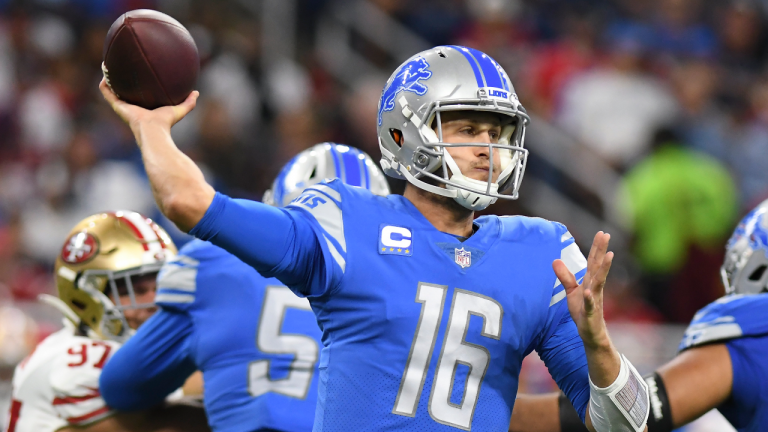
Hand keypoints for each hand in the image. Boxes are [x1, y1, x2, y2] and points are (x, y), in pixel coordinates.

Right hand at [99, 74, 198, 136]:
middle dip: (120, 80)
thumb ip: (189, 102)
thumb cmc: (166, 123)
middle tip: (119, 66)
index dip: (137, 85)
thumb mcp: (179, 109)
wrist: (154, 130)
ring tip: (107, 65)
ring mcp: (123, 106)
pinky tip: (105, 71)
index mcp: (144, 107)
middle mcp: (131, 106)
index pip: (139, 95)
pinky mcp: (117, 106)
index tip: (136, 73)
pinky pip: (107, 93)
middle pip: (123, 91)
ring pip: (112, 90)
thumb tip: (196, 92)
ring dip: (108, 78)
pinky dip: (104, 83)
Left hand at [553, 231, 612, 349]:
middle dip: (602, 251)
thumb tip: (555, 260)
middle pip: (598, 267)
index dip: (597, 247)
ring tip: (608, 256)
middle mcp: (594, 288)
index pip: (593, 261)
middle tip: (606, 235)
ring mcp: (594, 300)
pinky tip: (588, 292)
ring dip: (604, 269)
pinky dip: (589, 298)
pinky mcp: (590, 313)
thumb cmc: (582, 310)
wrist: (590, 333)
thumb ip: (565, 276)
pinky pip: (590, 305)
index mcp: (590, 281)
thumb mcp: (571, 291)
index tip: (602, 233)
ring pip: (599, 282)